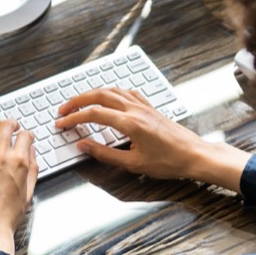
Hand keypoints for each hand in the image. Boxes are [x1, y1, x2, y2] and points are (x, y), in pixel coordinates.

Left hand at [0, 118, 37, 254]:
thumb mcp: (28, 191)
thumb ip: (32, 168)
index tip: (26, 136)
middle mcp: (0, 156)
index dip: (27, 134)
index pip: (25, 136)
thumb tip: (32, 152)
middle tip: (11, 124)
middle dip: (10, 123)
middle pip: (5, 127)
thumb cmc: (8, 215)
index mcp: (19, 162)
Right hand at [56, 86, 249, 187]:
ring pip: (113, 90)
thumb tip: (83, 146)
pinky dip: (113, 92)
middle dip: (78, 100)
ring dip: (93, 93)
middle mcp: (136, 110)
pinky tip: (109, 97)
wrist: (195, 155)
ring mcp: (145, 106)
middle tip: (63, 109)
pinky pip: (128, 93)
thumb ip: (105, 154)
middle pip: (100, 95)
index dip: (73, 118)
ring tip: (80, 102)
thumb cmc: (169, 162)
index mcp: (130, 123)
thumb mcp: (133, 164)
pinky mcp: (151, 108)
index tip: (61, 123)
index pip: (94, 114)